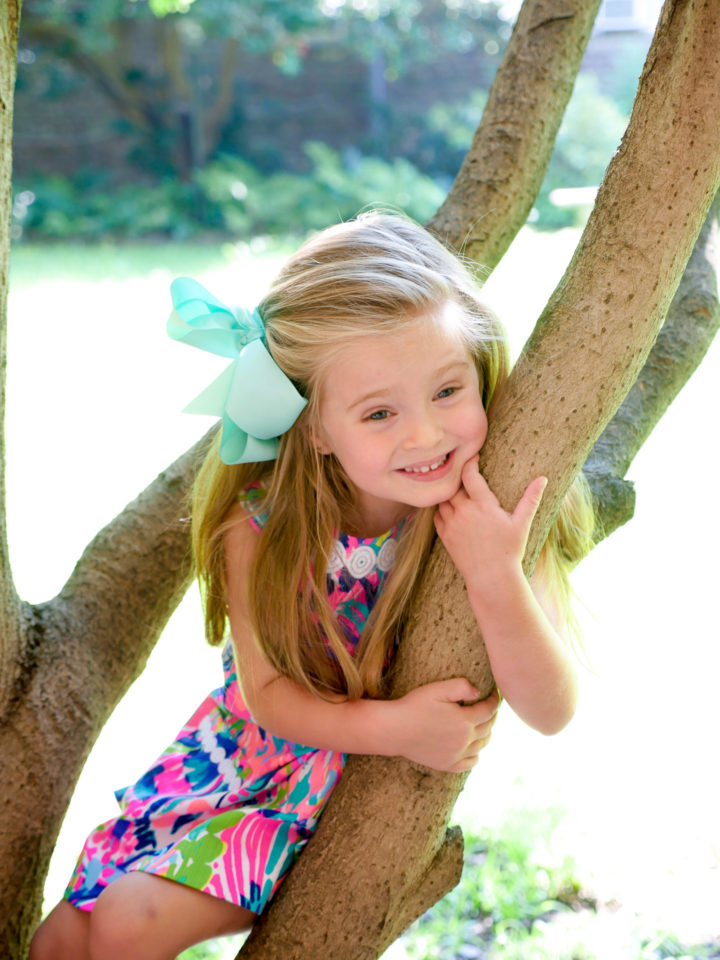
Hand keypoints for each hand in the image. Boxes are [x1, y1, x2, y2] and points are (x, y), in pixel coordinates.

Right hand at [388, 679, 499, 772]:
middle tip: (489, 707)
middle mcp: (465, 740)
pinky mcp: (447, 765)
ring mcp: (457, 754)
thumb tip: (479, 692)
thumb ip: (461, 686)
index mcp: (465, 720)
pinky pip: (470, 762)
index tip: (495, 694)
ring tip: (483, 725)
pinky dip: (476, 755)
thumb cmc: (414, 706)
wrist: (394, 730)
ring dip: (486, 733)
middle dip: (492, 716)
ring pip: (482, 745)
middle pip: (488, 727)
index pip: (489, 710)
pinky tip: (473, 748)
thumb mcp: (437, 689)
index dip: (495, 701)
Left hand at [434, 456, 546, 587]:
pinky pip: (437, 516)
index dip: (470, 463)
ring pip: (443, 500)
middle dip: (459, 480)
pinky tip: (451, 510)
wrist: (492, 578)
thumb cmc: (510, 550)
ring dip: (449, 495)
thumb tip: (543, 479)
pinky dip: (442, 510)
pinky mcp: (445, 536)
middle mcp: (464, 512)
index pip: (469, 475)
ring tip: (459, 494)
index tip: (472, 457)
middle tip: (466, 478)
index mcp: (483, 505)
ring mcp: (452, 524)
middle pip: (453, 486)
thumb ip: (531, 499)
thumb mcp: (522, 524)